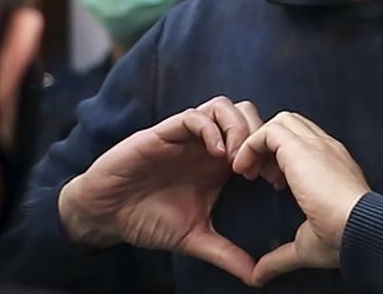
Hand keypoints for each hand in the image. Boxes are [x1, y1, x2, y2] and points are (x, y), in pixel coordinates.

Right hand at [58, 97, 264, 284]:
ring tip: (237, 161)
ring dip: (237, 128)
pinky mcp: (164, 132)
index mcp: (218, 164)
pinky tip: (215, 154)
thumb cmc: (148, 220)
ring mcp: (186, 136)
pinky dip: (210, 128)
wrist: (106, 214)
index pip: (256, 139)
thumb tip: (256, 278)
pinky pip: (193, 115)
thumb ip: (225, 253)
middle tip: (258, 170)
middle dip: (259, 136)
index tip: (276, 183)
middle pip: (246, 114)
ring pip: (223, 107)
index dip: (271, 154)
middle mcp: (206, 144)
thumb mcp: (194, 238)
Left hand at [232, 112, 370, 286]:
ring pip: (281, 121)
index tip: (272, 184)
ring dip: (259, 142)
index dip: (282, 159)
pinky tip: (244, 169)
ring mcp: (316, 144)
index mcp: (334, 166)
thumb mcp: (306, 245)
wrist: (360, 228)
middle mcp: (327, 148)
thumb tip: (259, 275)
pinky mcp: (301, 147)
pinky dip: (251, 144)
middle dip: (269, 145)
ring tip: (247, 171)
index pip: (305, 143)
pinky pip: (269, 130)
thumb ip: (280, 256)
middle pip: (292, 125)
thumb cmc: (343, 238)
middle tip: (257, 175)